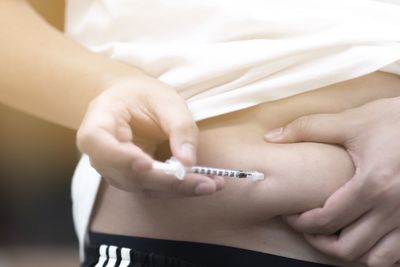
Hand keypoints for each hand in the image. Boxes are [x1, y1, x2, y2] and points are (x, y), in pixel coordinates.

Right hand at [77, 75, 223, 196]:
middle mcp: (101, 154)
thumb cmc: (143, 95)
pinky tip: (204, 184)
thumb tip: (188, 161)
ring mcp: (115, 170)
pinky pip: (154, 188)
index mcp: (98, 124)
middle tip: (204, 182)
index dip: (121, 158)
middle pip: (128, 175)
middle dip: (167, 182)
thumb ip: (178, 126)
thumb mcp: (165, 100)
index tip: (148, 164)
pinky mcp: (133, 179)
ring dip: (178, 189)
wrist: (132, 101)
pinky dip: (179, 188)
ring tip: (211, 184)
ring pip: (143, 188)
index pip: (100, 145)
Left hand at [264, 97, 399, 266]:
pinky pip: (398, 255)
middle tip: (307, 229)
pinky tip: (366, 237)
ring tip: (335, 235)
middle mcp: (395, 208)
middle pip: (348, 248)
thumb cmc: (395, 120)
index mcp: (373, 184)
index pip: (327, 220)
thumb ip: (308, 128)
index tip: (291, 215)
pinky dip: (379, 253)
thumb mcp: (352, 121)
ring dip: (351, 252)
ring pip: (376, 260)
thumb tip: (272, 137)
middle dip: (319, 242)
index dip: (301, 222)